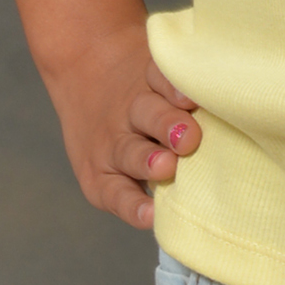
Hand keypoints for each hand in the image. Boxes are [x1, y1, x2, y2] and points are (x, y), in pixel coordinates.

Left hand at [44, 27, 198, 229]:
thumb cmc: (124, 140)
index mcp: (107, 178)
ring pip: (148, 116)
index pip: (121, 197)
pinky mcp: (148, 74)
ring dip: (166, 126)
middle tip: (167, 166)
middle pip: (134, 155)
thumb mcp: (114, 172)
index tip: (149, 215)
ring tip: (185, 135)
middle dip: (150, 162)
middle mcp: (120, 144)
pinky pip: (158, 76)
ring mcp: (133, 107)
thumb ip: (153, 191)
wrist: (87, 69)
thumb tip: (197, 208)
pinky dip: (172, 84)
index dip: (134, 207)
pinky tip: (187, 93)